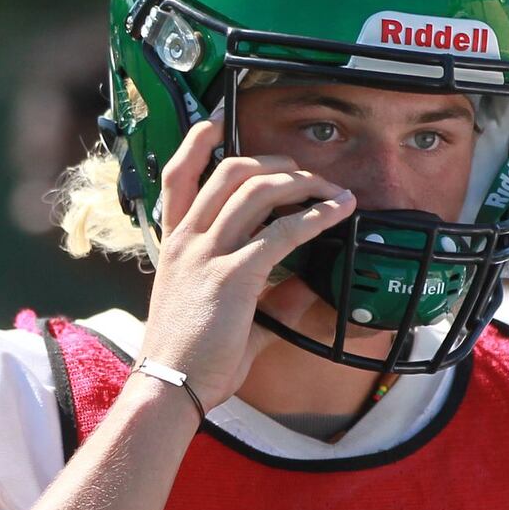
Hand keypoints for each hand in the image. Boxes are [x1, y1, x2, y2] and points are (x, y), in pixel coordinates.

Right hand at [140, 115, 354, 408]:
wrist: (169, 387)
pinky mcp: (234, 277)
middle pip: (228, 172)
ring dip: (302, 183)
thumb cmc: (187, 357)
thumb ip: (260, 298)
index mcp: (174, 244)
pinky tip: (339, 212)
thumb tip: (302, 289)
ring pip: (257, 191)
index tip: (220, 122)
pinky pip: (283, 232)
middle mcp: (187, 241)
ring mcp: (208, 255)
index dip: (198, 141)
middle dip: (273, 163)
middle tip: (303, 173)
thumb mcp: (215, 313)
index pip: (177, 175)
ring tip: (330, 190)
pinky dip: (317, 216)